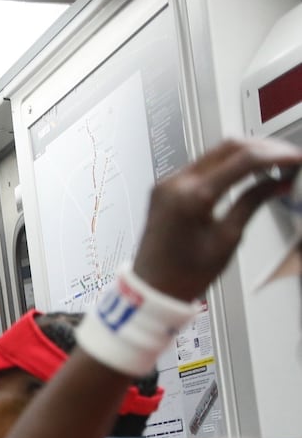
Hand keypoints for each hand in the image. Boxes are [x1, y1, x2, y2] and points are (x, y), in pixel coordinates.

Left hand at [132, 138, 301, 300]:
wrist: (151, 289)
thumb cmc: (184, 274)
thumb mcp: (228, 238)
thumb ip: (252, 202)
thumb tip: (277, 181)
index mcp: (191, 197)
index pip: (243, 160)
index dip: (276, 156)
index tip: (295, 159)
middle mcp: (175, 184)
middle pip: (228, 148)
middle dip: (264, 148)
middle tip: (288, 158)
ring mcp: (167, 184)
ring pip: (215, 153)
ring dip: (246, 154)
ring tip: (274, 164)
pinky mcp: (165, 189)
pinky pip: (201, 166)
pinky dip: (227, 164)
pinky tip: (246, 171)